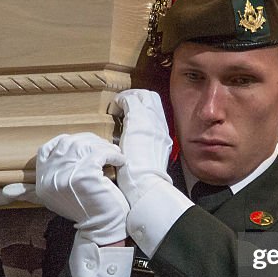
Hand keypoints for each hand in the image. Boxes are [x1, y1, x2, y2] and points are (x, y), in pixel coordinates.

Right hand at [35, 133, 127, 245]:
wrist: (101, 228)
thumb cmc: (88, 207)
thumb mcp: (64, 191)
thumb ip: (59, 172)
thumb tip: (69, 144)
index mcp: (42, 180)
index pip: (45, 149)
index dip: (65, 142)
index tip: (81, 143)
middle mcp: (49, 176)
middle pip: (67, 143)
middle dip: (88, 141)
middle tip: (104, 146)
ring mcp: (65, 174)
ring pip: (84, 145)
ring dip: (102, 146)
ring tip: (113, 152)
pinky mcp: (84, 174)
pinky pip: (101, 153)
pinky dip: (113, 154)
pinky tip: (120, 160)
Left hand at [114, 89, 172, 205]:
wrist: (147, 182)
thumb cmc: (145, 179)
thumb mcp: (150, 164)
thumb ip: (145, 153)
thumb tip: (137, 153)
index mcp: (164, 136)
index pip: (156, 112)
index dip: (143, 109)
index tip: (130, 115)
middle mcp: (160, 125)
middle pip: (152, 98)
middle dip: (136, 98)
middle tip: (122, 107)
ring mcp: (151, 120)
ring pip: (143, 95)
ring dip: (128, 98)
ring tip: (117, 108)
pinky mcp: (138, 119)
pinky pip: (129, 99)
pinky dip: (120, 101)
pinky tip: (113, 109)